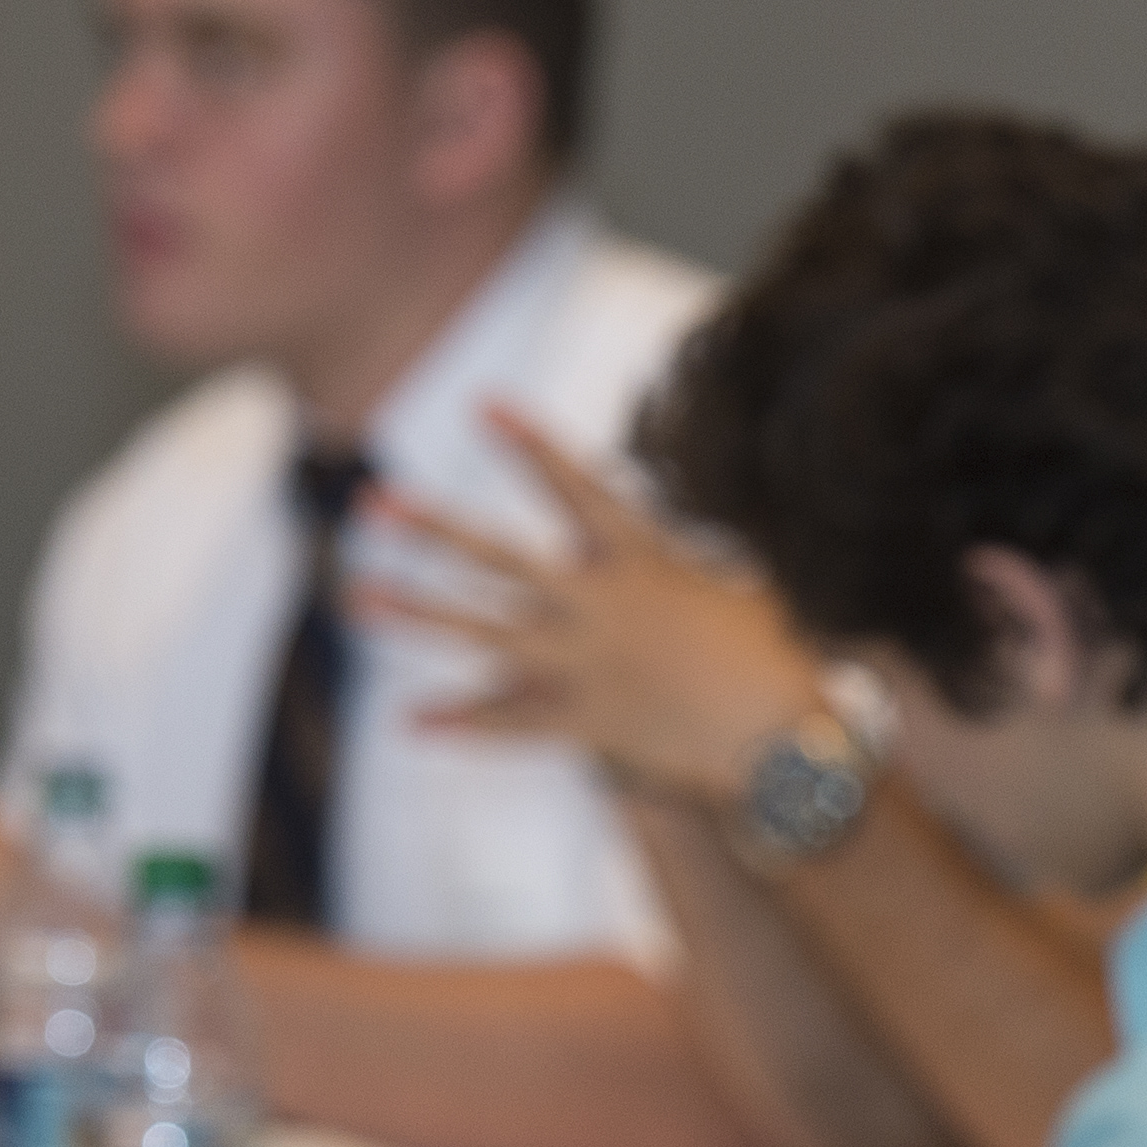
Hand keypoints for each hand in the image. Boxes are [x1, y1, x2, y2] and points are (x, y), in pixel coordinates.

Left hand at [359, 401, 816, 806]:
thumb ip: (671, 560)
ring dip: (419, 615)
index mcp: (643, 561)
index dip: (531, 445)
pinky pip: (512, 723)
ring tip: (360, 597)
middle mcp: (601, 607)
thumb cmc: (775, 651)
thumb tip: (645, 542)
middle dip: (436, 530)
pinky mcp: (586, 723)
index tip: (485, 406)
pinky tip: (412, 720)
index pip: (577, 488)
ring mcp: (586, 667)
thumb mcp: (730, 581)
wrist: (787, 739)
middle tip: (376, 504)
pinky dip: (463, 723)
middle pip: (500, 561)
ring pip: (485, 636)